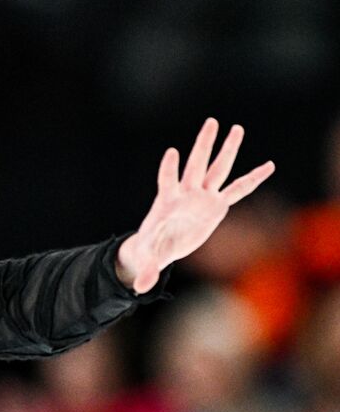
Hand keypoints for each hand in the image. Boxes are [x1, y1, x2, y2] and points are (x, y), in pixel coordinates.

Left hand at [116, 117, 275, 293]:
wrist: (160, 244)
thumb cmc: (153, 247)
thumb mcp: (150, 259)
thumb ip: (148, 271)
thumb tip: (141, 289)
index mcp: (167, 200)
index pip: (167, 179)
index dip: (169, 167)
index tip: (172, 153)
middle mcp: (187, 193)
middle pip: (196, 164)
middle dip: (203, 145)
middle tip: (211, 121)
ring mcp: (202, 196)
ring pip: (217, 169)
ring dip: (226, 149)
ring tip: (237, 128)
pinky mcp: (216, 204)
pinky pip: (237, 190)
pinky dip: (252, 179)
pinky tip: (268, 165)